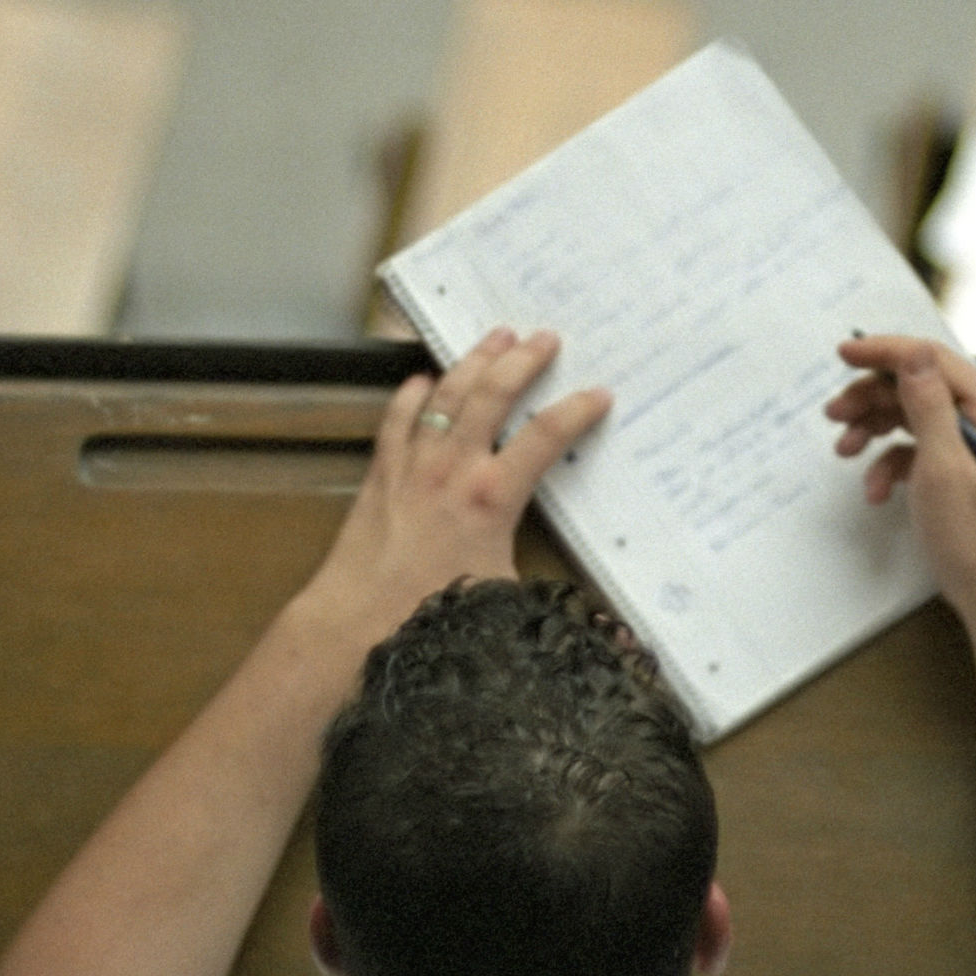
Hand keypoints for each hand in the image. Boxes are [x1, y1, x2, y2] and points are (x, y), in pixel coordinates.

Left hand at [305, 330, 608, 633]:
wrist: (354, 623)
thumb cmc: (430, 620)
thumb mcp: (508, 611)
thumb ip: (562, 613)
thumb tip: (621, 639)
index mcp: (492, 497)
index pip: (546, 437)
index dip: (577, 411)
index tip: (599, 395)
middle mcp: (452, 468)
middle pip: (493, 395)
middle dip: (523, 360)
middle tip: (546, 338)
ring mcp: (412, 465)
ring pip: (446, 395)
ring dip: (474, 361)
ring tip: (496, 336)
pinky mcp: (382, 475)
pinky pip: (397, 420)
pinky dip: (411, 395)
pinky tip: (420, 380)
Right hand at [829, 337, 975, 611]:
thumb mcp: (944, 466)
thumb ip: (927, 404)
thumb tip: (911, 353)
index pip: (931, 358)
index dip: (885, 352)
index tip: (842, 354)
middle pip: (916, 385)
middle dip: (872, 398)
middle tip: (834, 416)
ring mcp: (971, 443)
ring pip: (910, 416)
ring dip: (874, 429)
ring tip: (845, 451)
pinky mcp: (957, 468)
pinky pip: (914, 450)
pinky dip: (888, 464)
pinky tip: (875, 490)